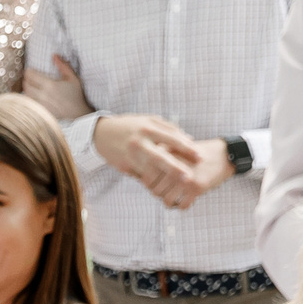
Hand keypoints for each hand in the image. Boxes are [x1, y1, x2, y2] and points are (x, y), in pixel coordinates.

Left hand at [21, 55, 90, 121]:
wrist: (77, 114)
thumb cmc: (76, 95)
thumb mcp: (73, 78)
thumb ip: (63, 66)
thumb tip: (54, 55)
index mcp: (50, 85)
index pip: (30, 75)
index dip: (28, 71)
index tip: (30, 70)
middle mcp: (42, 95)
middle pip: (26, 84)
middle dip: (26, 79)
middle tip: (29, 77)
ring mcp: (39, 104)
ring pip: (25, 94)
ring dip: (26, 88)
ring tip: (31, 85)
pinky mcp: (39, 111)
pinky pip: (28, 102)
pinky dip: (28, 97)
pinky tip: (32, 95)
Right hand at [92, 113, 212, 209]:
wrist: (102, 134)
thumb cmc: (131, 126)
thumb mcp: (149, 121)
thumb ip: (170, 129)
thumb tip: (190, 139)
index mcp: (147, 128)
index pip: (171, 138)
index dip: (187, 148)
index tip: (200, 156)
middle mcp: (138, 142)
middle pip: (159, 157)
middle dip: (175, 167)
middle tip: (189, 176)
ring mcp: (129, 156)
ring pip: (150, 170)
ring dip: (165, 177)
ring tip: (181, 181)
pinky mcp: (123, 166)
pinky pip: (141, 175)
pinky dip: (153, 178)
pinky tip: (163, 182)